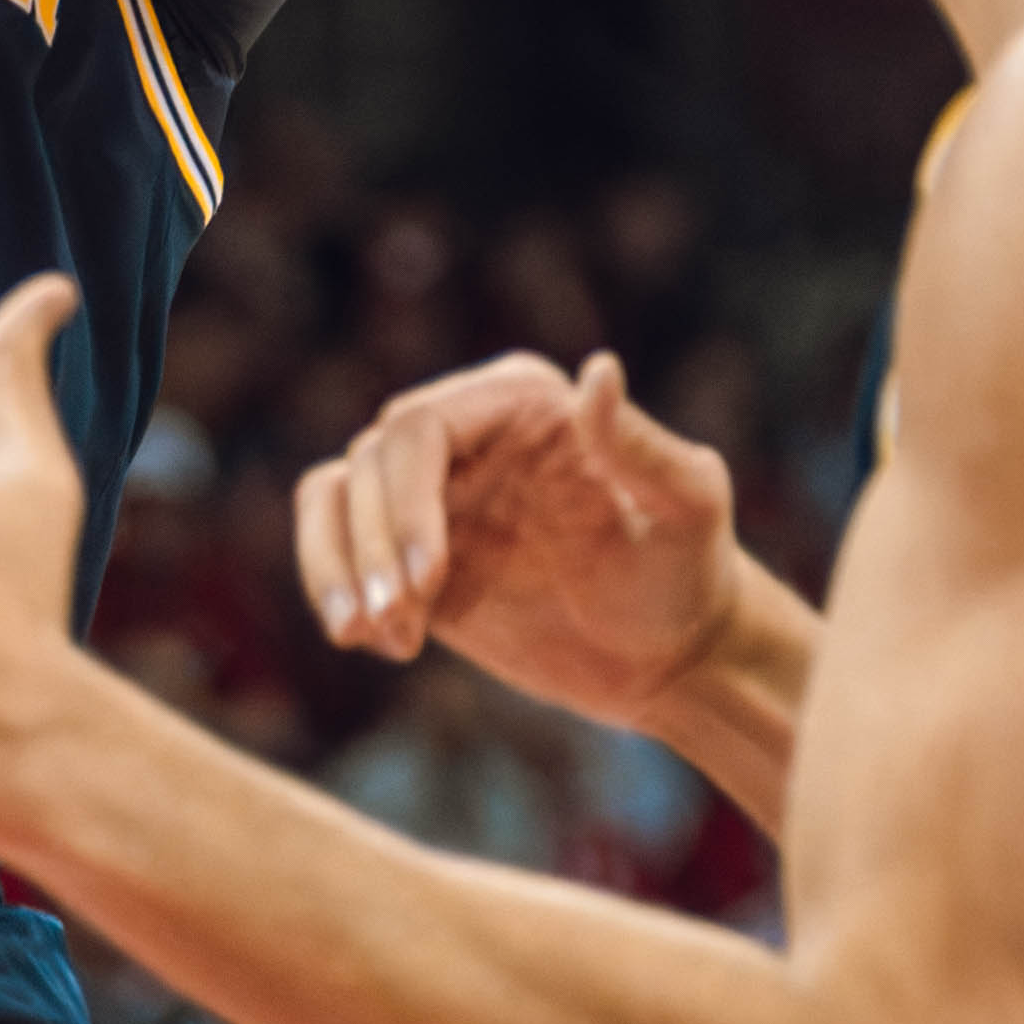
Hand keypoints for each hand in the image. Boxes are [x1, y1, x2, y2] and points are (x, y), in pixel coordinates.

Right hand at [291, 349, 744, 729]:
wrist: (673, 653)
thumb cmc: (691, 571)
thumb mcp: (688, 508)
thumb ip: (642, 446)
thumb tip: (600, 370)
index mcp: (520, 401)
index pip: (419, 427)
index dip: (406, 500)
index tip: (427, 581)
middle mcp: (467, 434)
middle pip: (368, 463)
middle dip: (371, 544)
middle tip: (404, 620)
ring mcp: (434, 495)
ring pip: (332, 496)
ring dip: (333, 564)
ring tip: (365, 633)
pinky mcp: (413, 555)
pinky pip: (337, 549)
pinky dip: (334, 588)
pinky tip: (380, 645)